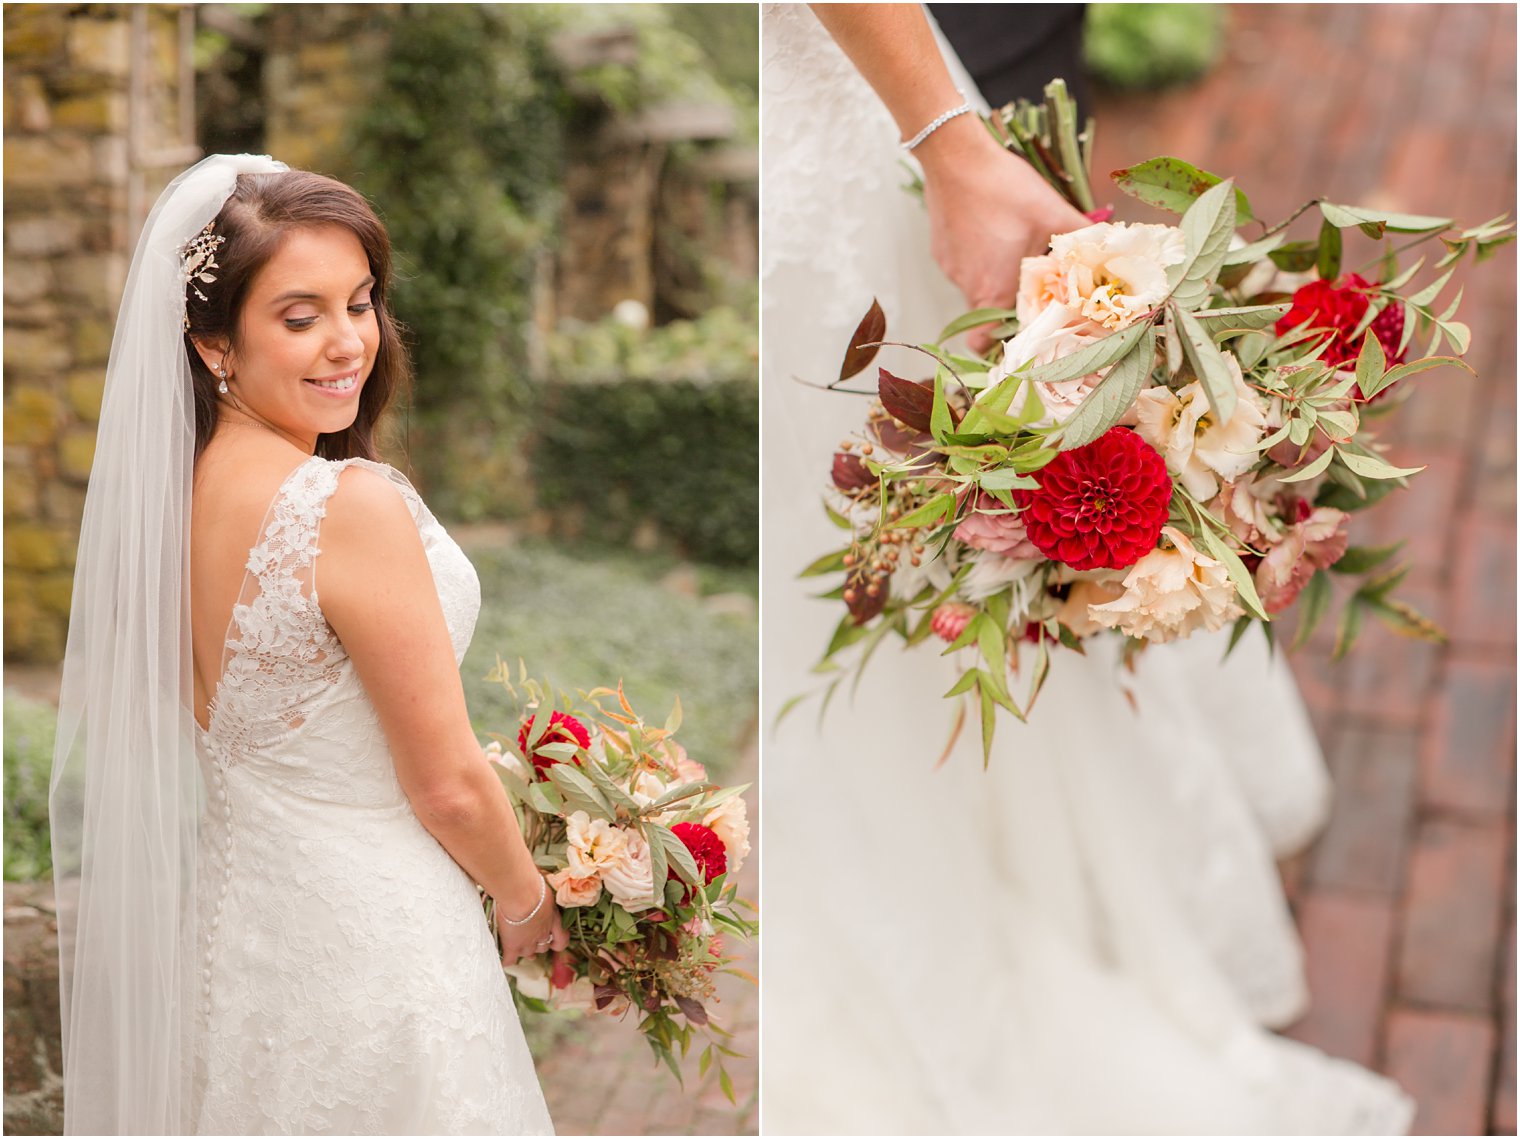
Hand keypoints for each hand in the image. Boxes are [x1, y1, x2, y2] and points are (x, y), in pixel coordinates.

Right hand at [496, 879, 569, 965]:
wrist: (521, 894)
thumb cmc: (533, 884)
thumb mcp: (544, 886)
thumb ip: (543, 890)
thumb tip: (543, 876)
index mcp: (553, 920)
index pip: (561, 940)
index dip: (557, 943)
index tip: (553, 941)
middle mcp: (543, 934)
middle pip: (543, 948)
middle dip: (538, 945)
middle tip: (530, 940)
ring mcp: (528, 942)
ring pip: (528, 954)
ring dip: (524, 951)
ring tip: (518, 948)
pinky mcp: (513, 946)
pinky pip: (510, 960)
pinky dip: (507, 960)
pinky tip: (504, 959)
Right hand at [917, 116, 1092, 352]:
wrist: (955, 156)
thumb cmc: (1004, 189)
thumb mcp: (1052, 212)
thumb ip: (1081, 237)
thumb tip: (1108, 249)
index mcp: (994, 290)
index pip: (987, 342)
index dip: (1003, 344)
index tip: (1024, 333)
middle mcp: (967, 287)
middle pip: (988, 315)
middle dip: (1010, 305)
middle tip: (1032, 286)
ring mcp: (950, 269)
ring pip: (976, 287)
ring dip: (996, 278)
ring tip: (1014, 249)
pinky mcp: (941, 250)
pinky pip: (963, 266)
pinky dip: (979, 258)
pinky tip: (992, 231)